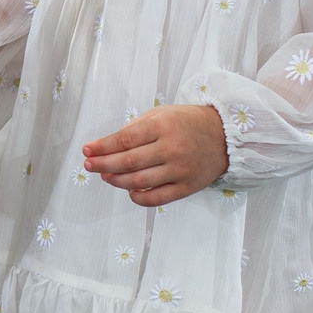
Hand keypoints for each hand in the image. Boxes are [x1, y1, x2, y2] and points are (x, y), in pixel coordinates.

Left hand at [82, 104, 226, 206]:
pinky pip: (157, 198)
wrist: (225, 136)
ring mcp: (180, 170)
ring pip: (139, 181)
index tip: (87, 150)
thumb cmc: (188, 122)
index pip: (125, 139)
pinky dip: (139, 197)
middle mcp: (171, 148)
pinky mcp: (187, 187)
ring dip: (117, 180)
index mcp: (163, 126)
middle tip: (89, 165)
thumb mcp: (162, 114)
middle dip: (103, 164)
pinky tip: (129, 191)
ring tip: (105, 176)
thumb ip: (137, 128)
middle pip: (129, 161)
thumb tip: (109, 146)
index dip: (102, 147)